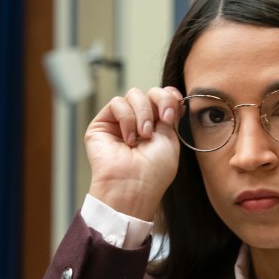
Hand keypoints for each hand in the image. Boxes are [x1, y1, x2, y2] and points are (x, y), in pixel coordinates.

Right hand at [85, 86, 182, 220]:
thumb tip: (171, 95)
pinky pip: (117, 103)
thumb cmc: (154, 171)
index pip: (162, 98)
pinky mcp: (102, 124)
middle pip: (149, 92)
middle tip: (165, 119)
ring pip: (133, 94)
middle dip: (160, 101)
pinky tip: (129, 139)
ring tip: (143, 136)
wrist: (134, 186)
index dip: (168, 96)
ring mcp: (120, 122)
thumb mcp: (171, 139)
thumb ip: (170, 114)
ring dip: (143, 113)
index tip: (175, 104)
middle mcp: (138, 122)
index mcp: (156, 126)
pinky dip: (127, 118)